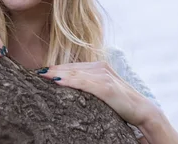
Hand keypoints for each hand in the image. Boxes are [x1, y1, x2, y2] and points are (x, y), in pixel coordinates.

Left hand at [36, 61, 156, 126]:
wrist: (142, 111)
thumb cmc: (120, 104)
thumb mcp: (102, 91)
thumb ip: (87, 86)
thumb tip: (67, 87)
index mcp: (98, 66)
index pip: (72, 66)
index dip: (56, 69)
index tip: (39, 72)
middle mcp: (100, 67)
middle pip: (70, 68)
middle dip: (52, 70)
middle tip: (35, 73)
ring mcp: (104, 75)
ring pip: (75, 73)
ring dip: (57, 74)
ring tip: (41, 76)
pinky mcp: (106, 86)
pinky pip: (83, 83)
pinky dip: (69, 81)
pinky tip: (56, 81)